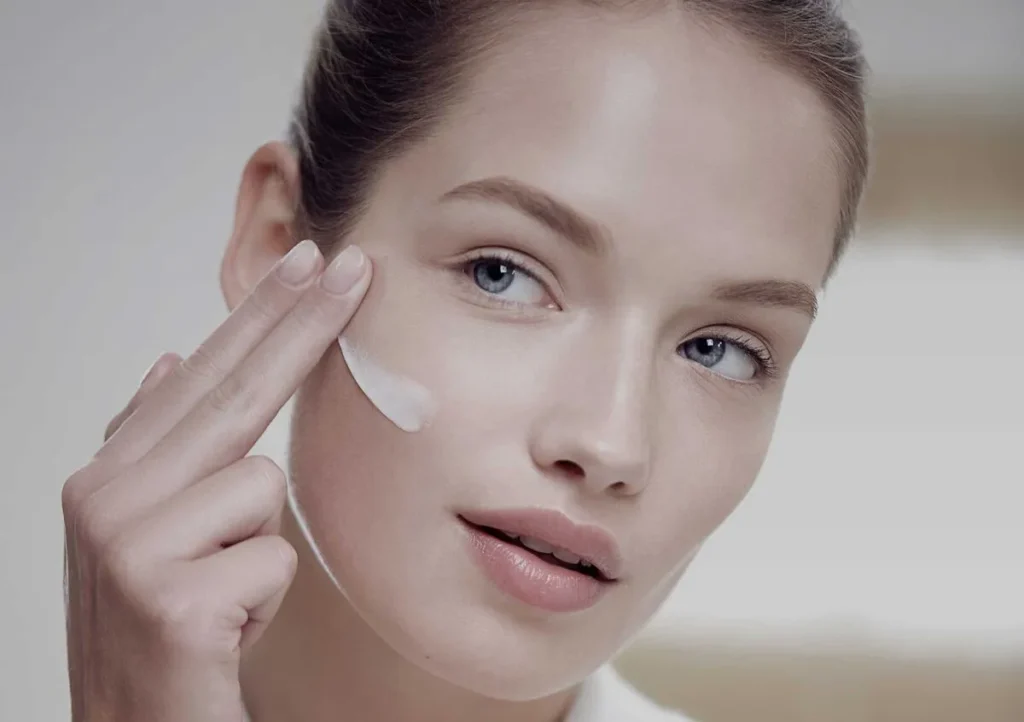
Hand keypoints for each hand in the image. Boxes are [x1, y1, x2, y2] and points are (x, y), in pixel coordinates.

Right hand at [61, 241, 369, 721]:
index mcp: (109, 476)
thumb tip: (172, 360)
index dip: (261, 316)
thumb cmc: (163, 633)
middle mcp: (104, 498)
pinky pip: (274, 557)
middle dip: (302, 322)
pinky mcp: (168, 599)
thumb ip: (160, 447)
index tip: (308, 262)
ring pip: (264, 485)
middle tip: (351, 265)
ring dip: (260, 549)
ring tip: (220, 595)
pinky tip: (222, 630)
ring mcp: (129, 546)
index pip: (204, 378)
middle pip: (233, 391)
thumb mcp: (152, 534)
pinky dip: (264, 599)